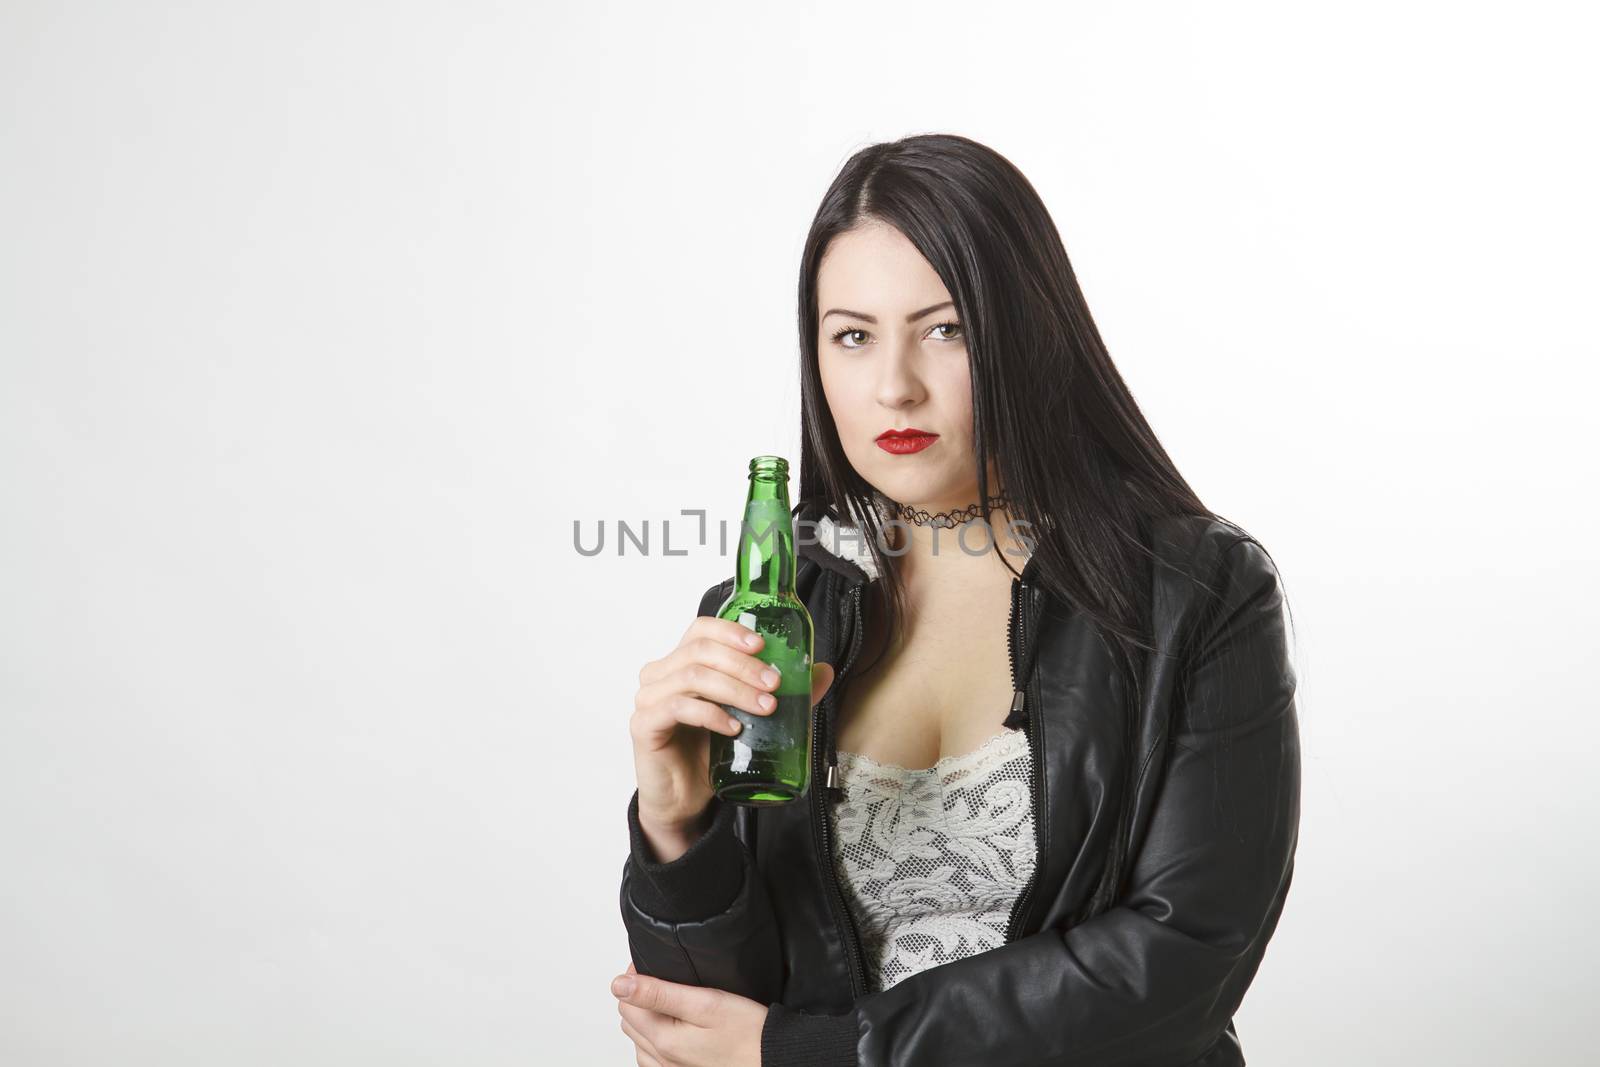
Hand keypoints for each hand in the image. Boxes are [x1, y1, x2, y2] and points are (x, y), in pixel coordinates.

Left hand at [612, 961, 766, 1066]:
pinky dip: (659, 1039)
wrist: (774, 1059)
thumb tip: (619, 984)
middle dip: (642, 997)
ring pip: (640, 1040)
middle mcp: (662, 1060)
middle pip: (630, 1021)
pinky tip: (679, 1028)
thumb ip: (660, 992)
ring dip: (648, 1019)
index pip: (626, 1002)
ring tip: (676, 1003)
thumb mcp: (706, 1002)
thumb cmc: (749, 1032)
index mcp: (664, 1040)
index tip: (658, 966)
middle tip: (671, 981)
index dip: (637, 978)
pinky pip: (654, 1057)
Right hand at [631, 616, 834, 835]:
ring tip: (764, 707)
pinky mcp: (644, 724)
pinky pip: (678, 708)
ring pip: (693, 677)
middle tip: (774, 684)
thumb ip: (780, 692)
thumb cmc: (709, 753)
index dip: (730, 631)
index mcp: (682, 663)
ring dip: (735, 689)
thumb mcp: (750, 718)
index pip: (701, 629)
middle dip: (743, 665)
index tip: (762, 645)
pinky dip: (711, 714)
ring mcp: (649, 698)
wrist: (684, 799)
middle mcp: (661, 674)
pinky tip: (733, 728)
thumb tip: (822, 672)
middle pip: (700, 650)